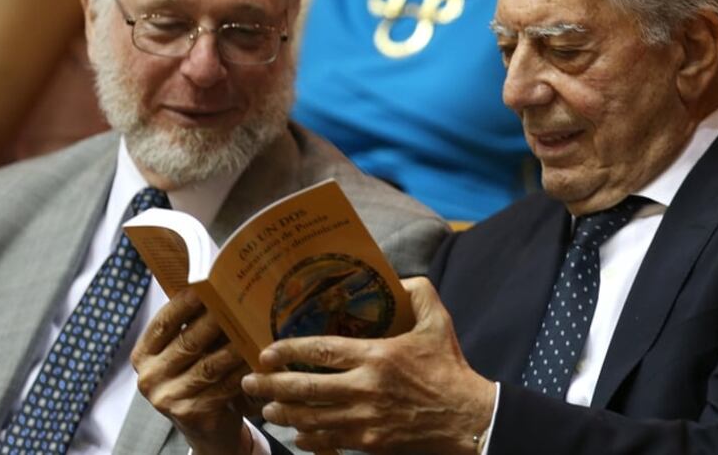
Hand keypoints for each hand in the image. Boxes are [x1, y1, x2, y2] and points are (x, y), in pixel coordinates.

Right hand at [132, 288, 252, 454]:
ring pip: (210, 364)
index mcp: (143, 356)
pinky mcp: (191, 414)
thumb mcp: (182, 354)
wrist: (205, 429)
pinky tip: (259, 356)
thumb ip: (188, 326)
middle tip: (240, 300)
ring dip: (236, 344)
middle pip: (189, 341)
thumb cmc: (195, 379)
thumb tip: (213, 285)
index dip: (186, 302)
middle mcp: (150, 377)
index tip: (208, 283)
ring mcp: (168, 398)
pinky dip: (243, 370)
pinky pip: (224, 386)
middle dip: (218, 319)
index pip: (164, 323)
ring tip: (256, 325)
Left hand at [243, 277, 495, 454]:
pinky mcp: (370, 442)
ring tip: (267, 409)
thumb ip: (418, 293)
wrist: (468, 419)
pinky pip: (329, 442)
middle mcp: (365, 389)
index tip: (265, 352)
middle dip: (271, 387)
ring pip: (311, 419)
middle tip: (249, 383)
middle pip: (305, 389)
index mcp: (377, 356)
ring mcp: (365, 420)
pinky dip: (308, 438)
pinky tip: (298, 433)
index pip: (320, 351)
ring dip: (283, 414)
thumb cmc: (450, 369)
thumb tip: (397, 278)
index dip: (287, 351)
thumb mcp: (438, 323)